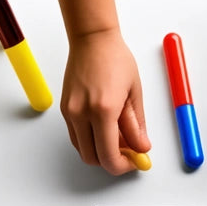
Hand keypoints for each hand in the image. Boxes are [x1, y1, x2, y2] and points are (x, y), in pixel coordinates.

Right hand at [61, 29, 149, 174]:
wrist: (92, 39)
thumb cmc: (115, 59)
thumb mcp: (134, 94)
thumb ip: (137, 126)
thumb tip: (142, 148)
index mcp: (103, 110)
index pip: (109, 156)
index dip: (123, 166)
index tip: (135, 161)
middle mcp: (82, 113)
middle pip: (93, 159)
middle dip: (112, 161)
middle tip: (129, 153)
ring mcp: (70, 112)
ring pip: (83, 150)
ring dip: (100, 151)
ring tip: (119, 137)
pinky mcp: (65, 110)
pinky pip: (77, 137)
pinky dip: (91, 141)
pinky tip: (105, 129)